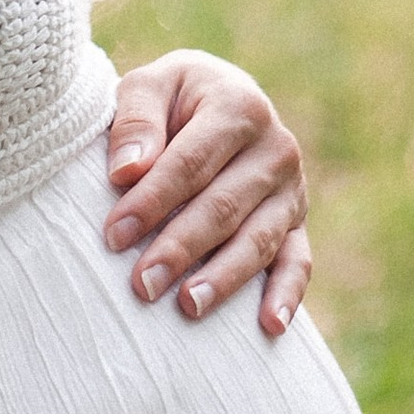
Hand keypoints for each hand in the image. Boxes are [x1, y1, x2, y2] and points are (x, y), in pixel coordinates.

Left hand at [104, 49, 310, 335]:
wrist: (215, 100)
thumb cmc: (171, 100)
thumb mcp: (148, 86)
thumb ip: (135, 120)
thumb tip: (127, 172)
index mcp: (239, 106)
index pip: (191, 163)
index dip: (153, 201)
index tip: (115, 234)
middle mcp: (276, 147)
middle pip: (224, 206)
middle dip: (180, 247)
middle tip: (141, 284)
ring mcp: (292, 189)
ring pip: (259, 239)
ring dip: (224, 277)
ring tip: (189, 306)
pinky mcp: (298, 222)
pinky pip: (298, 261)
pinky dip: (287, 294)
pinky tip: (269, 327)